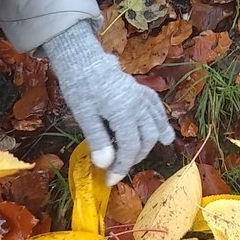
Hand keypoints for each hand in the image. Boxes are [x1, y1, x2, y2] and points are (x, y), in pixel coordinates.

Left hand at [42, 23, 174, 182]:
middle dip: (133, 158)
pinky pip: (157, 109)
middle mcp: (139, 105)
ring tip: (136, 156)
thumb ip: (97, 139)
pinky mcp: (142, 91)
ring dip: (149, 144)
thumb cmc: (80, 86)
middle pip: (146, 139)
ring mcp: (142, 97)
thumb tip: (105, 165)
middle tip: (117, 167)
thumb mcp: (84, 115)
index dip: (121, 167)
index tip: (110, 180)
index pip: (129, 147)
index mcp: (124, 112)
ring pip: (156, 126)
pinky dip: (160, 123)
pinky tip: (159, 133)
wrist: (83, 59)